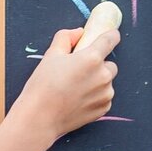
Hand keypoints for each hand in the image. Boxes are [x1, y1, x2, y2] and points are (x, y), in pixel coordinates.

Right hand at [14, 24, 119, 140]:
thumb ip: (66, 38)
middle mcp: (103, 75)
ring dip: (97, 82)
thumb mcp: (51, 55)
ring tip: (76, 88)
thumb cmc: (43, 86)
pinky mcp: (104, 108)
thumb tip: (79, 33)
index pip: (111, 39)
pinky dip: (95, 96)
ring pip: (107, 82)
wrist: (40, 117)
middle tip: (79, 71)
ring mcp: (105, 93)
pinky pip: (104, 97)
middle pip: (110, 64)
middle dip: (98, 65)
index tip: (107, 36)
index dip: (109, 35)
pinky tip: (78, 99)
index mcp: (92, 58)